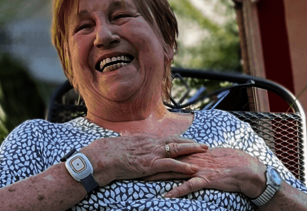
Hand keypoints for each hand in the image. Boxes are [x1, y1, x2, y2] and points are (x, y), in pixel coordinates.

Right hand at [83, 135, 207, 185]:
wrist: (103, 157)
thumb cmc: (109, 152)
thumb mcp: (122, 143)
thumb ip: (130, 141)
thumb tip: (128, 138)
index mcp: (146, 139)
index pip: (167, 138)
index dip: (180, 139)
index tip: (190, 140)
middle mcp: (152, 143)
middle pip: (176, 140)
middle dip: (191, 142)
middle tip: (203, 144)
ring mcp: (152, 153)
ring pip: (177, 149)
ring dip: (192, 150)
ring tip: (204, 151)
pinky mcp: (151, 165)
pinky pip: (171, 165)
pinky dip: (183, 166)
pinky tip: (193, 169)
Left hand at [148, 148, 266, 198]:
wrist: (246, 168)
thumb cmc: (230, 162)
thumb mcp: (210, 156)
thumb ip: (196, 156)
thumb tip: (186, 156)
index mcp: (193, 153)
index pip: (170, 151)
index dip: (154, 153)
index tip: (139, 154)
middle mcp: (193, 159)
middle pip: (167, 160)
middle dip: (150, 163)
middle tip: (134, 165)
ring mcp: (199, 169)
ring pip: (174, 172)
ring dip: (158, 176)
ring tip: (142, 180)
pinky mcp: (206, 179)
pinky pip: (189, 186)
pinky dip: (177, 191)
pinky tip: (166, 196)